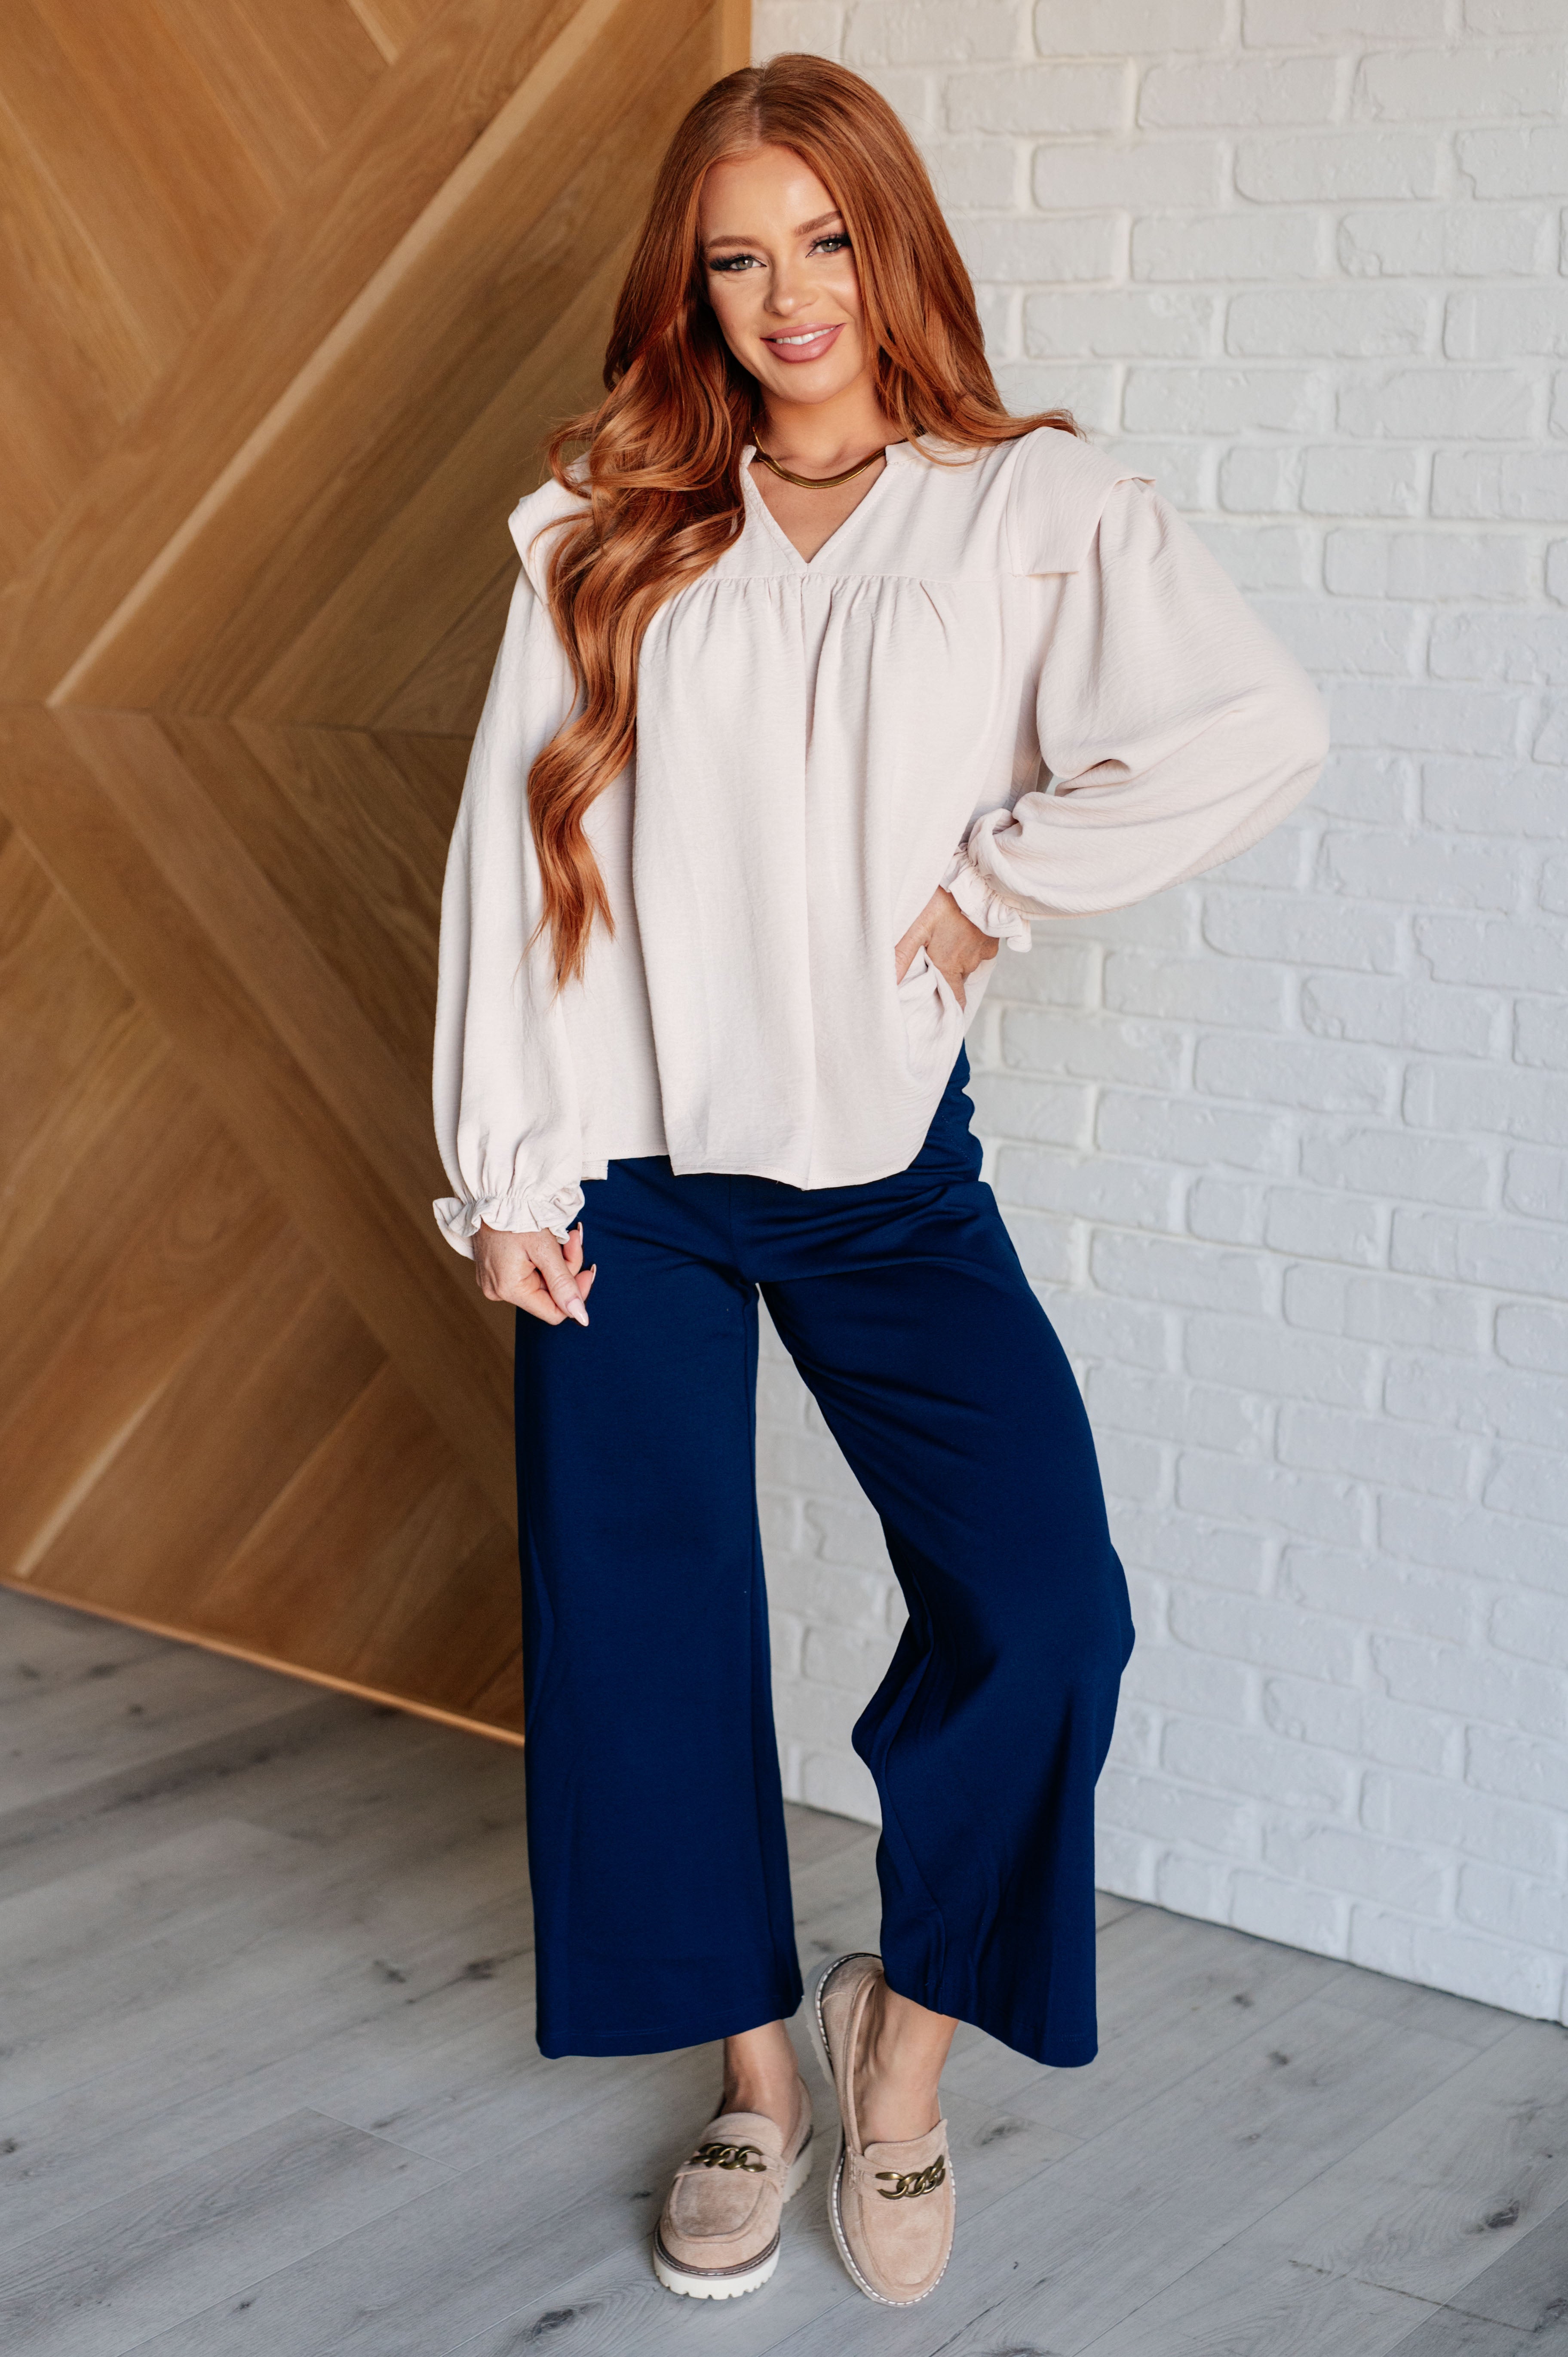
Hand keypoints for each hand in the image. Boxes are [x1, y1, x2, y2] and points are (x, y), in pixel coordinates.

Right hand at [474, 1220, 596, 1325]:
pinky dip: (542, 1257)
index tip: (589, 1269)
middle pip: (549, 1293)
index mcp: (509, 1289)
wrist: (492, 1191)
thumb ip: (564, 1284)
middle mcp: (498, 1291)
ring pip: (541, 1281)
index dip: (576, 1293)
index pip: (555, 1312)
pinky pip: (528, 1272)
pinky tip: (546, 1238)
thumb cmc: (516, 1215)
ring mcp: (494, 1281)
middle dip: (567, 1267)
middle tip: (574, 1238)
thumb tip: (581, 1317)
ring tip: (563, 1233)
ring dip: (558, 1259)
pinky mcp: (494, 1270)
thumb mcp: (545, 1249)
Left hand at [894, 886, 999, 1009]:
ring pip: (968, 963)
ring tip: (946, 941)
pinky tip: (961, 932)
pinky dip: (971, 945)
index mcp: (949, 965)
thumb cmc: (943, 901)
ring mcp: (983, 951)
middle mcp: (968, 963)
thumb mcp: (916, 926)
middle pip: (957, 979)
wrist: (974, 879)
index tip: (942, 1009)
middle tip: (933, 960)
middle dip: (946, 975)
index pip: (955, 1000)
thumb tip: (889, 982)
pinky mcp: (993, 938)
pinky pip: (980, 950)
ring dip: (958, 958)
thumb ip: (902, 955)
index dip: (950, 1007)